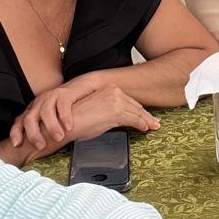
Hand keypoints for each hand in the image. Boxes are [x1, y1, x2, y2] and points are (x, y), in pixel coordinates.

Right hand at [8, 80, 158, 152]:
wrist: (63, 124)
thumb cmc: (75, 122)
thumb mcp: (94, 116)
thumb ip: (107, 115)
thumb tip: (116, 120)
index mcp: (107, 91)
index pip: (127, 101)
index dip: (137, 110)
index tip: (145, 117)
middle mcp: (112, 92)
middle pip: (134, 106)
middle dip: (145, 115)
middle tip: (155, 122)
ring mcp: (114, 100)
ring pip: (136, 112)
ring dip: (146, 120)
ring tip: (154, 126)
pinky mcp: (115, 111)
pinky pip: (133, 119)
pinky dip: (142, 123)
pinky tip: (147, 128)